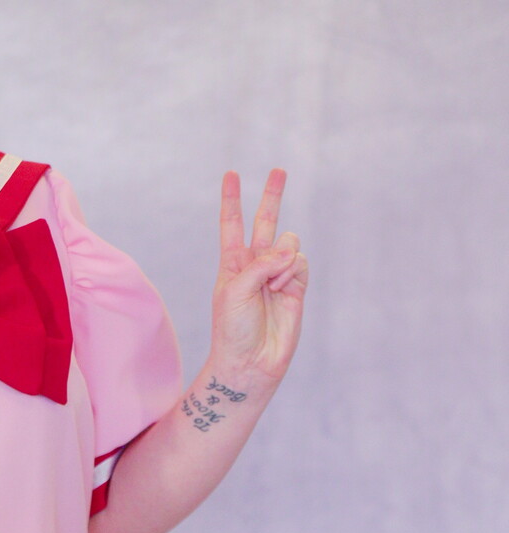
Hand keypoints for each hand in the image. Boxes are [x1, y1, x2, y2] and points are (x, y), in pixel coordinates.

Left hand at [210, 169, 307, 383]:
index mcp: (231, 263)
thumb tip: (290, 247)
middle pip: (265, 222)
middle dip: (272, 196)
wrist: (250, 362)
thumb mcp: (235, 289)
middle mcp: (255, 265)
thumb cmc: (232, 328)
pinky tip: (283, 289)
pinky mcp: (297, 287)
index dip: (232, 200)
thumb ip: (260, 263)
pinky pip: (301, 263)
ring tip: (272, 285)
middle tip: (279, 170)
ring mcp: (277, 275)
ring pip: (289, 244)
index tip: (231, 174)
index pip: (232, 224)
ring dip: (282, 259)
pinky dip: (293, 272)